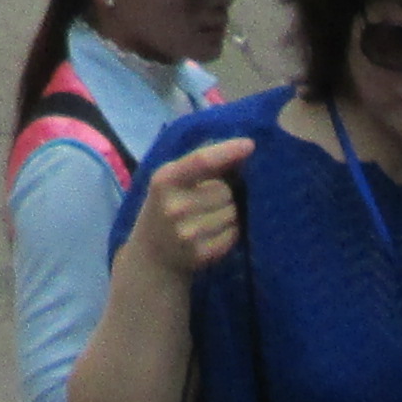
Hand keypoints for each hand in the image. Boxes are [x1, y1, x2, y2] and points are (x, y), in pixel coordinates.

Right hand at [125, 139, 254, 280]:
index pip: (201, 161)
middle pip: (224, 190)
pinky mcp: (202, 254)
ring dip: (230, 211)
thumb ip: (201, 164)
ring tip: (211, 216)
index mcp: (164, 180)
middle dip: (225, 191)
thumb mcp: (171, 181)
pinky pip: (234, 234)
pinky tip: (214, 232)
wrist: (152, 257)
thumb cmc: (165, 208)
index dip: (227, 151)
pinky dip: (231, 231)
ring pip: (233, 212)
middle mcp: (175, 207)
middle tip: (210, 199)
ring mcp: (188, 233)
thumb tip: (242, 149)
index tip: (250, 144)